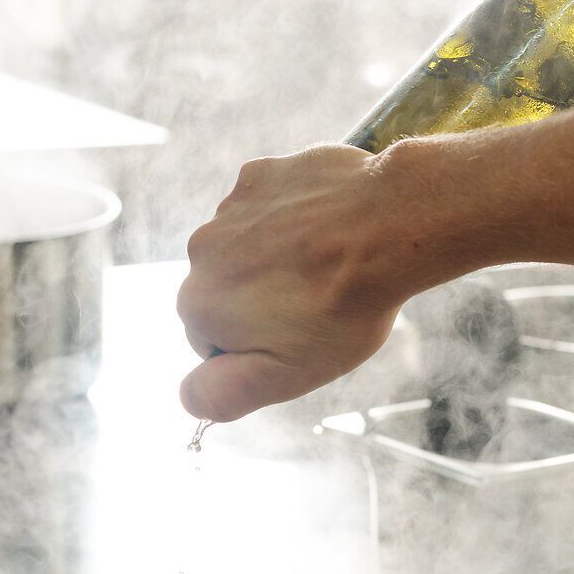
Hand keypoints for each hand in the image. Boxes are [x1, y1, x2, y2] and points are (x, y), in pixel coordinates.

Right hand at [176, 145, 432, 420]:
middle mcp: (200, 252)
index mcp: (197, 305)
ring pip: (248, 249)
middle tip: (318, 303)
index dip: (258, 347)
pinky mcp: (260, 176)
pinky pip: (267, 208)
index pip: (213, 342)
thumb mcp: (286, 374)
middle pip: (228, 292)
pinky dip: (291, 220)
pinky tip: (328, 230)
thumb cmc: (342, 307)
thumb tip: (185, 398)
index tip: (299, 338)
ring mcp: (229, 208)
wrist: (388, 226)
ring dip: (278, 259)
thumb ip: (225, 394)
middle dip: (263, 302)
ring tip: (329, 266)